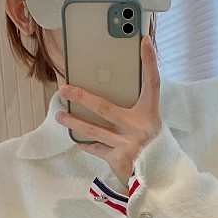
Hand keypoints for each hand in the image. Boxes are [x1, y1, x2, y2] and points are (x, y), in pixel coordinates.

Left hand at [55, 35, 161, 185]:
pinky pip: (95, 147)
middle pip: (104, 107)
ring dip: (73, 122)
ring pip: (93, 130)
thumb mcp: (149, 125)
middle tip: (64, 87)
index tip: (144, 41)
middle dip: (82, 96)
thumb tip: (111, 95)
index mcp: (150, 114)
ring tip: (59, 114)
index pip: (152, 82)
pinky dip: (85, 143)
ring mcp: (127, 144)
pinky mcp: (118, 159)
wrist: (158, 177)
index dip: (149, 61)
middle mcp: (139, 127)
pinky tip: (75, 138)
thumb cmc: (151, 146)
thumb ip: (134, 111)